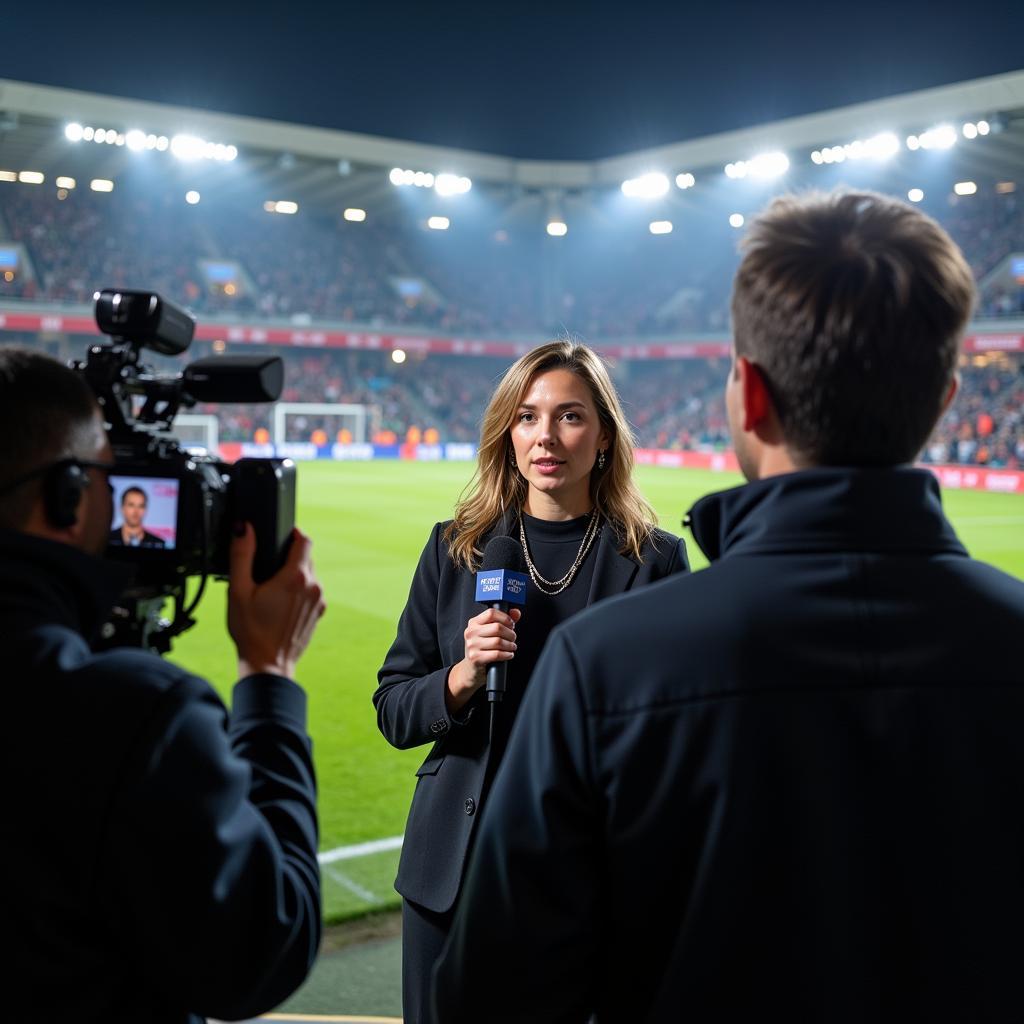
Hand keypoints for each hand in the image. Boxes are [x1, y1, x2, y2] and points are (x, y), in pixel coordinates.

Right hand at [228, 524, 325, 679]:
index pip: (304, 540)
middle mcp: (314, 586)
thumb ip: (242, 555)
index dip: (293, 532)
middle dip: (289, 556)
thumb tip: (244, 528)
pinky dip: (299, 590)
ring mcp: (319, 601)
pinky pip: (311, 591)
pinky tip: (280, 603)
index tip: (282, 534)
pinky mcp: (318, 613)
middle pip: (306, 557)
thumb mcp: (238, 590)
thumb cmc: (251, 631)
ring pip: (310, 575)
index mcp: (296, 577)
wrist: (267, 665)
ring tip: (271, 586)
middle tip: (267, 565)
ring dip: (294, 574)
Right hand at [446, 606, 521, 713]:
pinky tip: (509, 654)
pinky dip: (507, 654)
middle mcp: (471, 632)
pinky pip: (497, 654)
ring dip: (510, 645)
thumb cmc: (482, 649)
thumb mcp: (489, 632)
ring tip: (512, 647)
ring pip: (498, 641)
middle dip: (510, 633)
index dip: (505, 618)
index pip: (491, 613)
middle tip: (513, 638)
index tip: (511, 624)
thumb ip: (503, 620)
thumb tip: (516, 612)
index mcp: (474, 623)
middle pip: (497, 627)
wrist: (470, 669)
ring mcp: (472, 645)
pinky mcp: (475, 658)